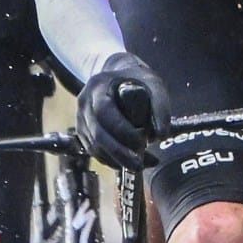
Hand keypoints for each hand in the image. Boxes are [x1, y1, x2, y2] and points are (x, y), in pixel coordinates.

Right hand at [79, 52, 170, 171]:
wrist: (119, 77)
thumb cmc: (137, 81)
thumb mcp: (154, 85)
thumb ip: (160, 107)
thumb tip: (161, 135)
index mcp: (98, 86)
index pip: (104, 111)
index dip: (121, 130)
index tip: (141, 143)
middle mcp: (84, 102)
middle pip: (97, 134)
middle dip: (119, 153)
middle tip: (139, 166)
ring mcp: (81, 118)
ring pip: (94, 146)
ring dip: (117, 160)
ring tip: (141, 164)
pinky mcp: (83, 132)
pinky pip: (95, 151)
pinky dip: (112, 161)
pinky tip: (130, 162)